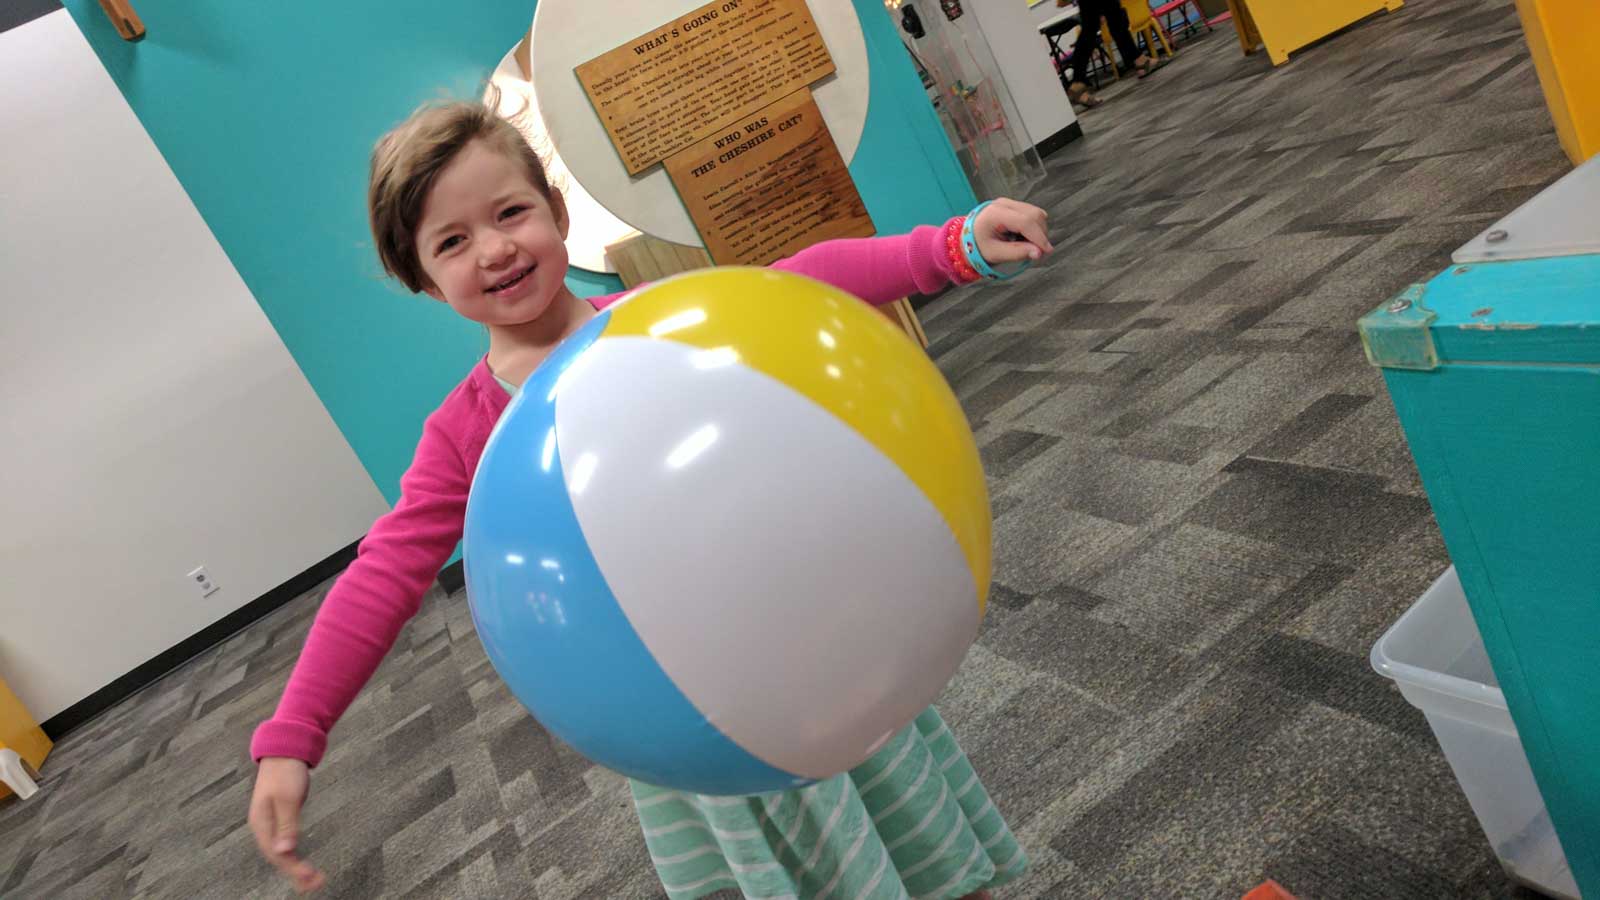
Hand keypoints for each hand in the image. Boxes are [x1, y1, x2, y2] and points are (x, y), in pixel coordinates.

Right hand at [249, 757, 324, 892]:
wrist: (284, 750)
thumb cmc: (286, 771)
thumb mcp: (288, 797)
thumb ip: (287, 824)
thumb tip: (284, 851)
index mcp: (261, 823)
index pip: (276, 853)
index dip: (293, 867)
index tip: (311, 876)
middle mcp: (263, 826)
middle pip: (278, 856)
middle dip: (295, 872)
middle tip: (317, 883)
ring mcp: (270, 823)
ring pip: (281, 851)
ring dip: (295, 866)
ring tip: (312, 879)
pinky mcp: (279, 818)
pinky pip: (285, 842)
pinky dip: (294, 854)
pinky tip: (302, 862)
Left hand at [972, 198, 1052, 268]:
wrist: (968, 238)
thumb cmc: (978, 246)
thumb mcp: (995, 254)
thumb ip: (1016, 253)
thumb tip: (1039, 253)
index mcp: (995, 213)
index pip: (1025, 221)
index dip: (1039, 237)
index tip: (1046, 251)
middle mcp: (1004, 204)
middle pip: (1035, 215)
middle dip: (1040, 234)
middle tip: (1035, 252)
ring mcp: (1009, 202)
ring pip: (1037, 214)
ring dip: (1038, 231)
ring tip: (1024, 245)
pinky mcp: (1014, 206)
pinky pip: (1033, 214)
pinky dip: (1034, 227)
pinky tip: (1022, 237)